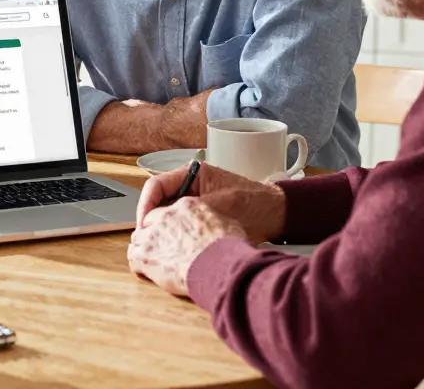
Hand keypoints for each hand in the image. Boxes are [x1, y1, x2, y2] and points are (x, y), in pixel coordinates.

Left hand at [128, 197, 246, 296]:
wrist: (219, 267)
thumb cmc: (227, 249)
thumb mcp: (227, 224)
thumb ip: (214, 222)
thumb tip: (216, 227)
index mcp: (186, 207)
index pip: (168, 210)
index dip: (166, 223)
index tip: (169, 232)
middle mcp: (166, 217)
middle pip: (149, 223)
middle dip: (152, 234)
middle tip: (160, 248)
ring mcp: (153, 236)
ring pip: (138, 239)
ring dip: (144, 249)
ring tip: (153, 260)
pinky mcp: (145, 256)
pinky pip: (133, 258)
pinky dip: (138, 265)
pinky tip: (145, 271)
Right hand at [138, 162, 285, 243]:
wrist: (278, 215)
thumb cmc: (256, 203)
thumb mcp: (222, 205)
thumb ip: (194, 210)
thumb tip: (167, 222)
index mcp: (193, 174)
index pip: (157, 186)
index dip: (146, 205)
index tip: (144, 224)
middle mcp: (190, 187)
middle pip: (158, 202)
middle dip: (150, 221)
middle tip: (145, 240)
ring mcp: (194, 203)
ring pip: (167, 216)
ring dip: (161, 231)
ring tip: (157, 246)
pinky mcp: (200, 219)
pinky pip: (179, 226)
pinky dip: (174, 237)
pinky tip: (174, 249)